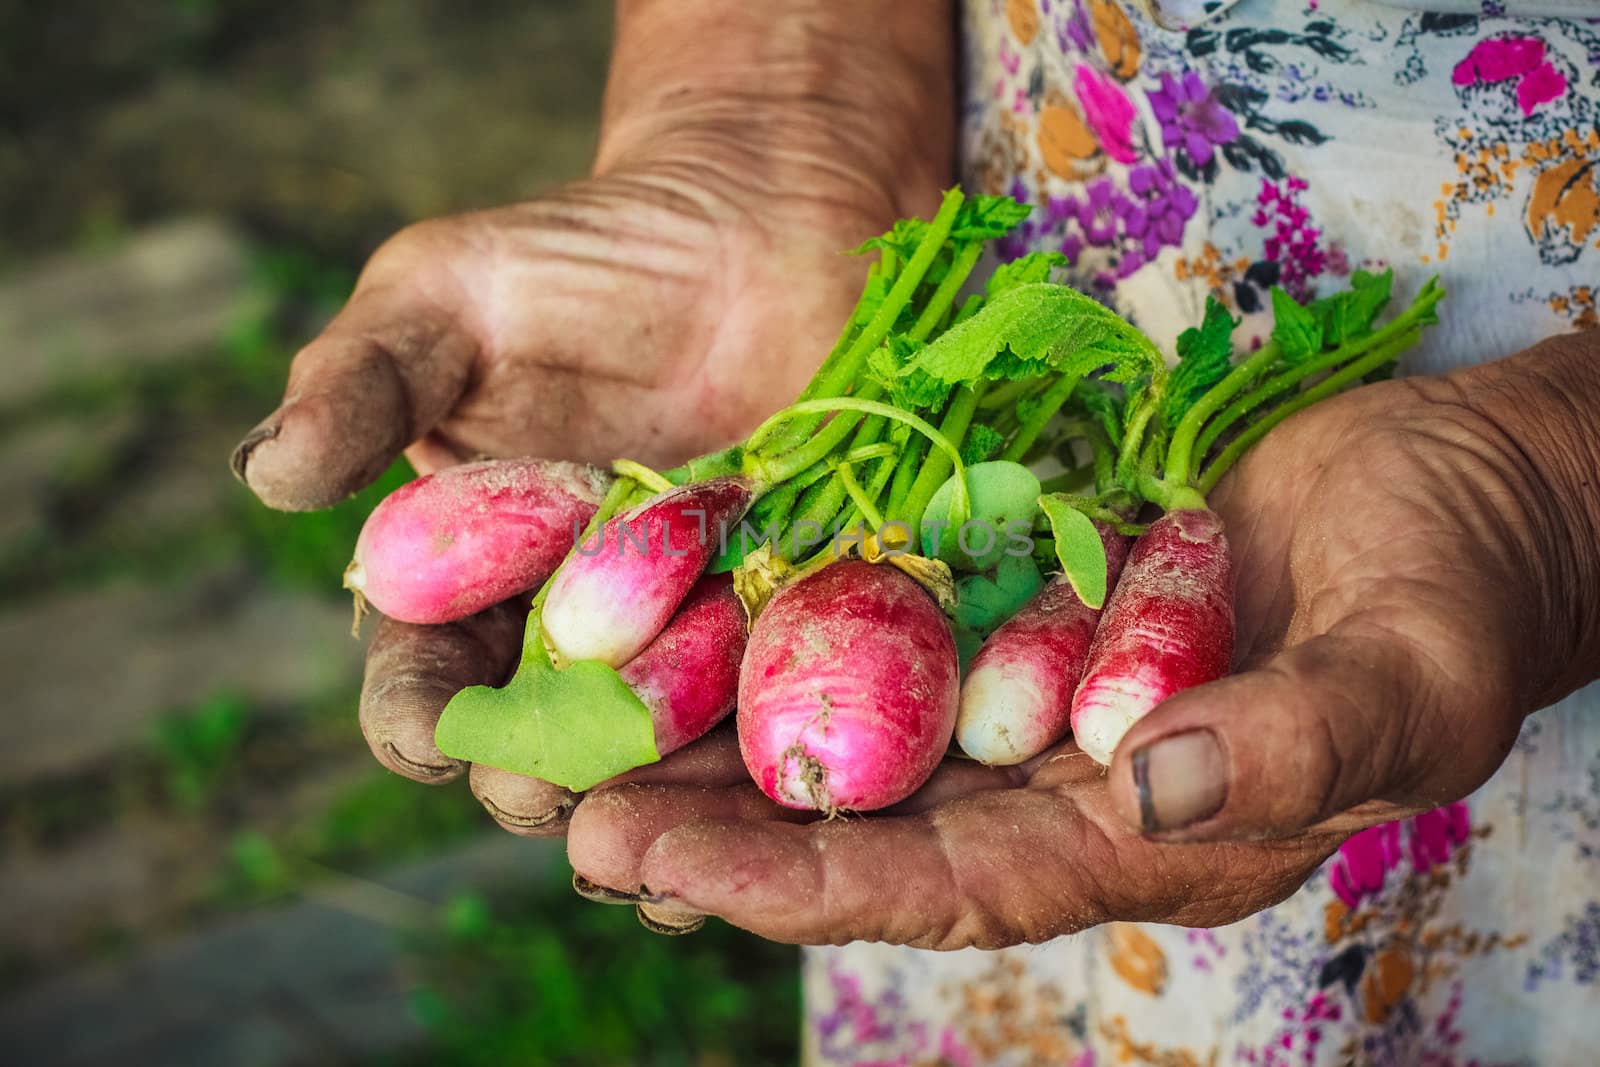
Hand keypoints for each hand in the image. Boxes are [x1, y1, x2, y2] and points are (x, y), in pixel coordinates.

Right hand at [231, 0, 954, 819]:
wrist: (757, 225)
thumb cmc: (586, 258)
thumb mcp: (447, 297)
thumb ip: (362, 383)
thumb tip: (266, 474)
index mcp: (471, 582)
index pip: (425, 672)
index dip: (417, 712)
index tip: (426, 733)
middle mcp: (576, 633)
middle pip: (544, 735)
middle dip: (535, 770)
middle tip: (545, 784)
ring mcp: (692, 637)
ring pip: (663, 746)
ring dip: (655, 790)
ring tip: (659, 823)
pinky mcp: (793, 620)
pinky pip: (779, 697)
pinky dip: (772, 739)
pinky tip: (775, 780)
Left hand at [564, 335, 1599, 946]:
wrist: (1464, 492)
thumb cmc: (1459, 591)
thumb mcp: (1411, 675)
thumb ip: (1301, 741)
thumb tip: (1155, 778)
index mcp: (1136, 837)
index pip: (937, 885)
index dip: (792, 881)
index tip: (656, 860)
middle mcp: (1059, 779)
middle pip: (858, 820)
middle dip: (712, 817)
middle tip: (562, 802)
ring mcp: (1032, 683)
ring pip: (851, 724)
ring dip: (721, 725)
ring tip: (580, 718)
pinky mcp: (1020, 590)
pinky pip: (887, 617)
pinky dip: (790, 616)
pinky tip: (691, 600)